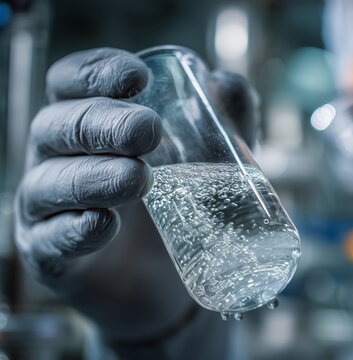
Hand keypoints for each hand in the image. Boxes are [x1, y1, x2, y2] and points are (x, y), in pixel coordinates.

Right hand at [14, 48, 257, 342]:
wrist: (171, 284)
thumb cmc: (183, 205)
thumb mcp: (214, 158)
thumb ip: (225, 119)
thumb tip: (224, 82)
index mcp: (91, 124)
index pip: (70, 83)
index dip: (94, 73)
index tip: (138, 76)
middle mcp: (60, 159)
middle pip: (57, 127)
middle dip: (100, 122)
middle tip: (147, 130)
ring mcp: (49, 211)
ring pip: (48, 183)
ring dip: (92, 176)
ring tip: (138, 178)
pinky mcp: (53, 259)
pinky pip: (49, 242)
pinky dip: (75, 231)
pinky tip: (103, 224)